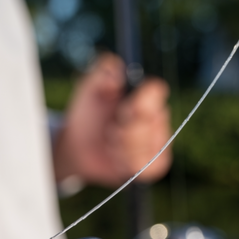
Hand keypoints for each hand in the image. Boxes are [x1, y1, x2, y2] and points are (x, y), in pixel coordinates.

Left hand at [53, 53, 171, 187]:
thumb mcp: (90, 87)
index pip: (157, 92)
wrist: (78, 145)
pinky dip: (125, 164)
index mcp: (147, 95)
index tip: (122, 107)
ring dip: (118, 148)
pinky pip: (145, 167)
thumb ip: (103, 71)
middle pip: (148, 122)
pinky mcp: (154, 166)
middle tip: (110, 129)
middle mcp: (158, 118)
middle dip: (121, 128)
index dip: (140, 101)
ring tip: (110, 144)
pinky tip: (116, 159)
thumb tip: (117, 75)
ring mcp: (159, 143)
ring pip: (143, 147)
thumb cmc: (88, 114)